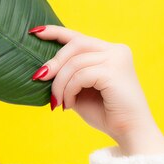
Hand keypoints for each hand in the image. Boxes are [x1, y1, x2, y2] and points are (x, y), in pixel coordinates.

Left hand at [29, 25, 163, 155]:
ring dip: (60, 83)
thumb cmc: (104, 112)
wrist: (129, 131)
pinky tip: (69, 104)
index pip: (78, 37)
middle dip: (54, 62)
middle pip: (75, 44)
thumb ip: (67, 76)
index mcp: (109, 52)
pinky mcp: (114, 71)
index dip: (55, 32)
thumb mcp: (79, 90)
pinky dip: (69, 90)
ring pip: (74, 63)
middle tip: (39, 78)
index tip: (34, 32)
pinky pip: (80, 76)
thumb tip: (41, 70)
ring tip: (58, 101)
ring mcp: (117, 58)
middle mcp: (116, 50)